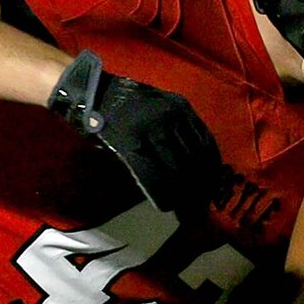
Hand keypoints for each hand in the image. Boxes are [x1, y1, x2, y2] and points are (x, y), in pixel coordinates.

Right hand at [47, 50, 229, 216]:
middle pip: (195, 162)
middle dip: (199, 190)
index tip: (211, 194)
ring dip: (182, 196)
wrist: (91, 92)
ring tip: (183, 211)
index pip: (207, 147)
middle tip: (198, 210)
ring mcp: (150, 128)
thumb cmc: (129, 107)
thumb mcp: (162, 113)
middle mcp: (170, 116)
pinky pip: (153, 174)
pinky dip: (161, 193)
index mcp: (182, 108)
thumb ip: (179, 137)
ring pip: (177, 170)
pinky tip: (165, 203)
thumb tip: (198, 176)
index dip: (212, 175)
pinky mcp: (130, 140)